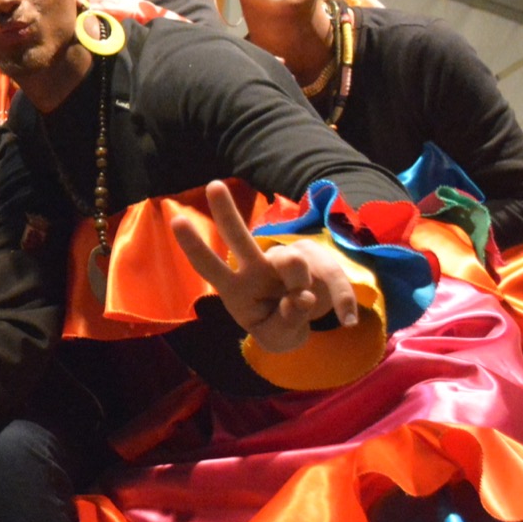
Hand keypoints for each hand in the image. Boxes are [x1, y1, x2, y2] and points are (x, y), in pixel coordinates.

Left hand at [173, 180, 360, 354]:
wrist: (302, 323)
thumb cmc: (276, 325)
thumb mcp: (276, 337)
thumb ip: (285, 322)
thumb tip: (302, 298)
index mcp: (236, 288)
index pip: (210, 265)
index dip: (194, 245)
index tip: (176, 219)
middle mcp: (258, 268)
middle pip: (241, 239)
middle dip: (226, 213)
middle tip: (214, 185)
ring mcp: (288, 264)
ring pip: (291, 262)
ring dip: (299, 283)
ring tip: (303, 305)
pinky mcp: (320, 269)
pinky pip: (334, 284)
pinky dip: (342, 302)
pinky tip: (346, 321)